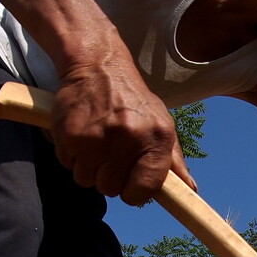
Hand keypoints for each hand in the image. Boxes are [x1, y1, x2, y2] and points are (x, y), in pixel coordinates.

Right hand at [50, 64, 196, 203]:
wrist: (98, 65)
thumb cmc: (132, 100)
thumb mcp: (161, 123)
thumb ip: (173, 160)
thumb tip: (189, 189)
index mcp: (156, 138)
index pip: (144, 189)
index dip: (134, 192)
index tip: (130, 183)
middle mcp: (129, 137)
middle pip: (110, 189)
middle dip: (108, 177)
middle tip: (110, 154)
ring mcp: (97, 137)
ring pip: (86, 180)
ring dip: (88, 167)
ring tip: (96, 142)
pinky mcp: (71, 134)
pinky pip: (67, 164)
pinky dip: (72, 155)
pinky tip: (82, 134)